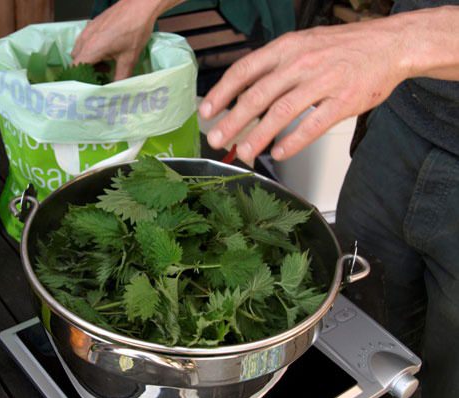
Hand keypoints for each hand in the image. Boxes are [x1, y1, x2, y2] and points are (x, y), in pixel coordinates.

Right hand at [72, 0, 179, 79]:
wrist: (139, 6)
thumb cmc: (135, 30)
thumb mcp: (129, 59)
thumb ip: (120, 77)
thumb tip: (115, 91)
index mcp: (91, 49)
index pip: (76, 70)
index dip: (81, 81)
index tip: (90, 88)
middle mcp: (84, 39)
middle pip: (76, 62)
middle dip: (86, 72)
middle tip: (101, 78)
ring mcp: (87, 31)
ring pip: (80, 52)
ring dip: (89, 61)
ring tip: (105, 66)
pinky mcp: (92, 25)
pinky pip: (85, 42)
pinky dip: (91, 51)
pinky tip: (106, 53)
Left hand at [199, 17, 411, 161]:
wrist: (390, 44)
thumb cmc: (342, 48)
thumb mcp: (301, 45)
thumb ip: (273, 66)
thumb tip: (241, 92)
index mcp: (286, 47)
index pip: (244, 70)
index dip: (222, 93)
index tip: (207, 112)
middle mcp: (301, 62)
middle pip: (258, 95)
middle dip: (233, 121)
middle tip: (217, 139)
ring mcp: (323, 81)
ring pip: (282, 112)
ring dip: (259, 136)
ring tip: (244, 152)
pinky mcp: (344, 100)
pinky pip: (313, 125)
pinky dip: (293, 141)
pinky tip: (279, 153)